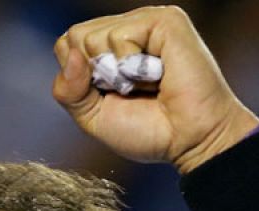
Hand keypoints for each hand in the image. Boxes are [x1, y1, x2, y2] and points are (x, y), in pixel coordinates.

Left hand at [52, 6, 258, 172]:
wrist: (191, 142)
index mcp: (112, 46)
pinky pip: (119, 34)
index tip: (112, 96)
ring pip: (91, 36)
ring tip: (148, 83)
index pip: (67, 45)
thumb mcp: (93, 117)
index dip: (78, 78)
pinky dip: (132, 65)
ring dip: (117, 74)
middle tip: (132, 91)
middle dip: (95, 76)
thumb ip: (69, 90)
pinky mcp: (165, 20)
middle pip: (75, 38)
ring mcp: (146, 22)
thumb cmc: (152, 132)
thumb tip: (70, 53)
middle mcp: (128, 28)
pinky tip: (159, 74)